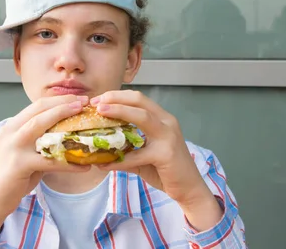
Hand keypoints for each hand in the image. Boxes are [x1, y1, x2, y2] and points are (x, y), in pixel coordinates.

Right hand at [0, 95, 90, 237]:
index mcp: (12, 126)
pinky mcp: (19, 165)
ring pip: (40, 125)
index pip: (36, 105)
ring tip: (84, 118)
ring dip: (64, 118)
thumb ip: (40, 139)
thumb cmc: (14, 175)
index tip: (78, 99)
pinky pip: (49, 160)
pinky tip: (84, 165)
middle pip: (39, 109)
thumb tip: (68, 132)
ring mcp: (13, 147)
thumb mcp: (25, 150)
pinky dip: (69, 162)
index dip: (59, 100)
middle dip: (64, 103)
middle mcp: (10, 132)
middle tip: (84, 102)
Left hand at [92, 90, 221, 229]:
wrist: (189, 189)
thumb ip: (126, 149)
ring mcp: (168, 136)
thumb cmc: (166, 170)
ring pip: (142, 117)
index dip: (117, 96)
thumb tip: (99, 152)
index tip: (98, 100)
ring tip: (100, 112)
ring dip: (119, 111)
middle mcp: (167, 122)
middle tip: (95, 102)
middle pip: (139, 100)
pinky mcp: (166, 154)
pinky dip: (119, 159)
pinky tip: (104, 164)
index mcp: (162, 119)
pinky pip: (137, 154)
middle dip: (115, 98)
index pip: (138, 99)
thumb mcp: (144, 156)